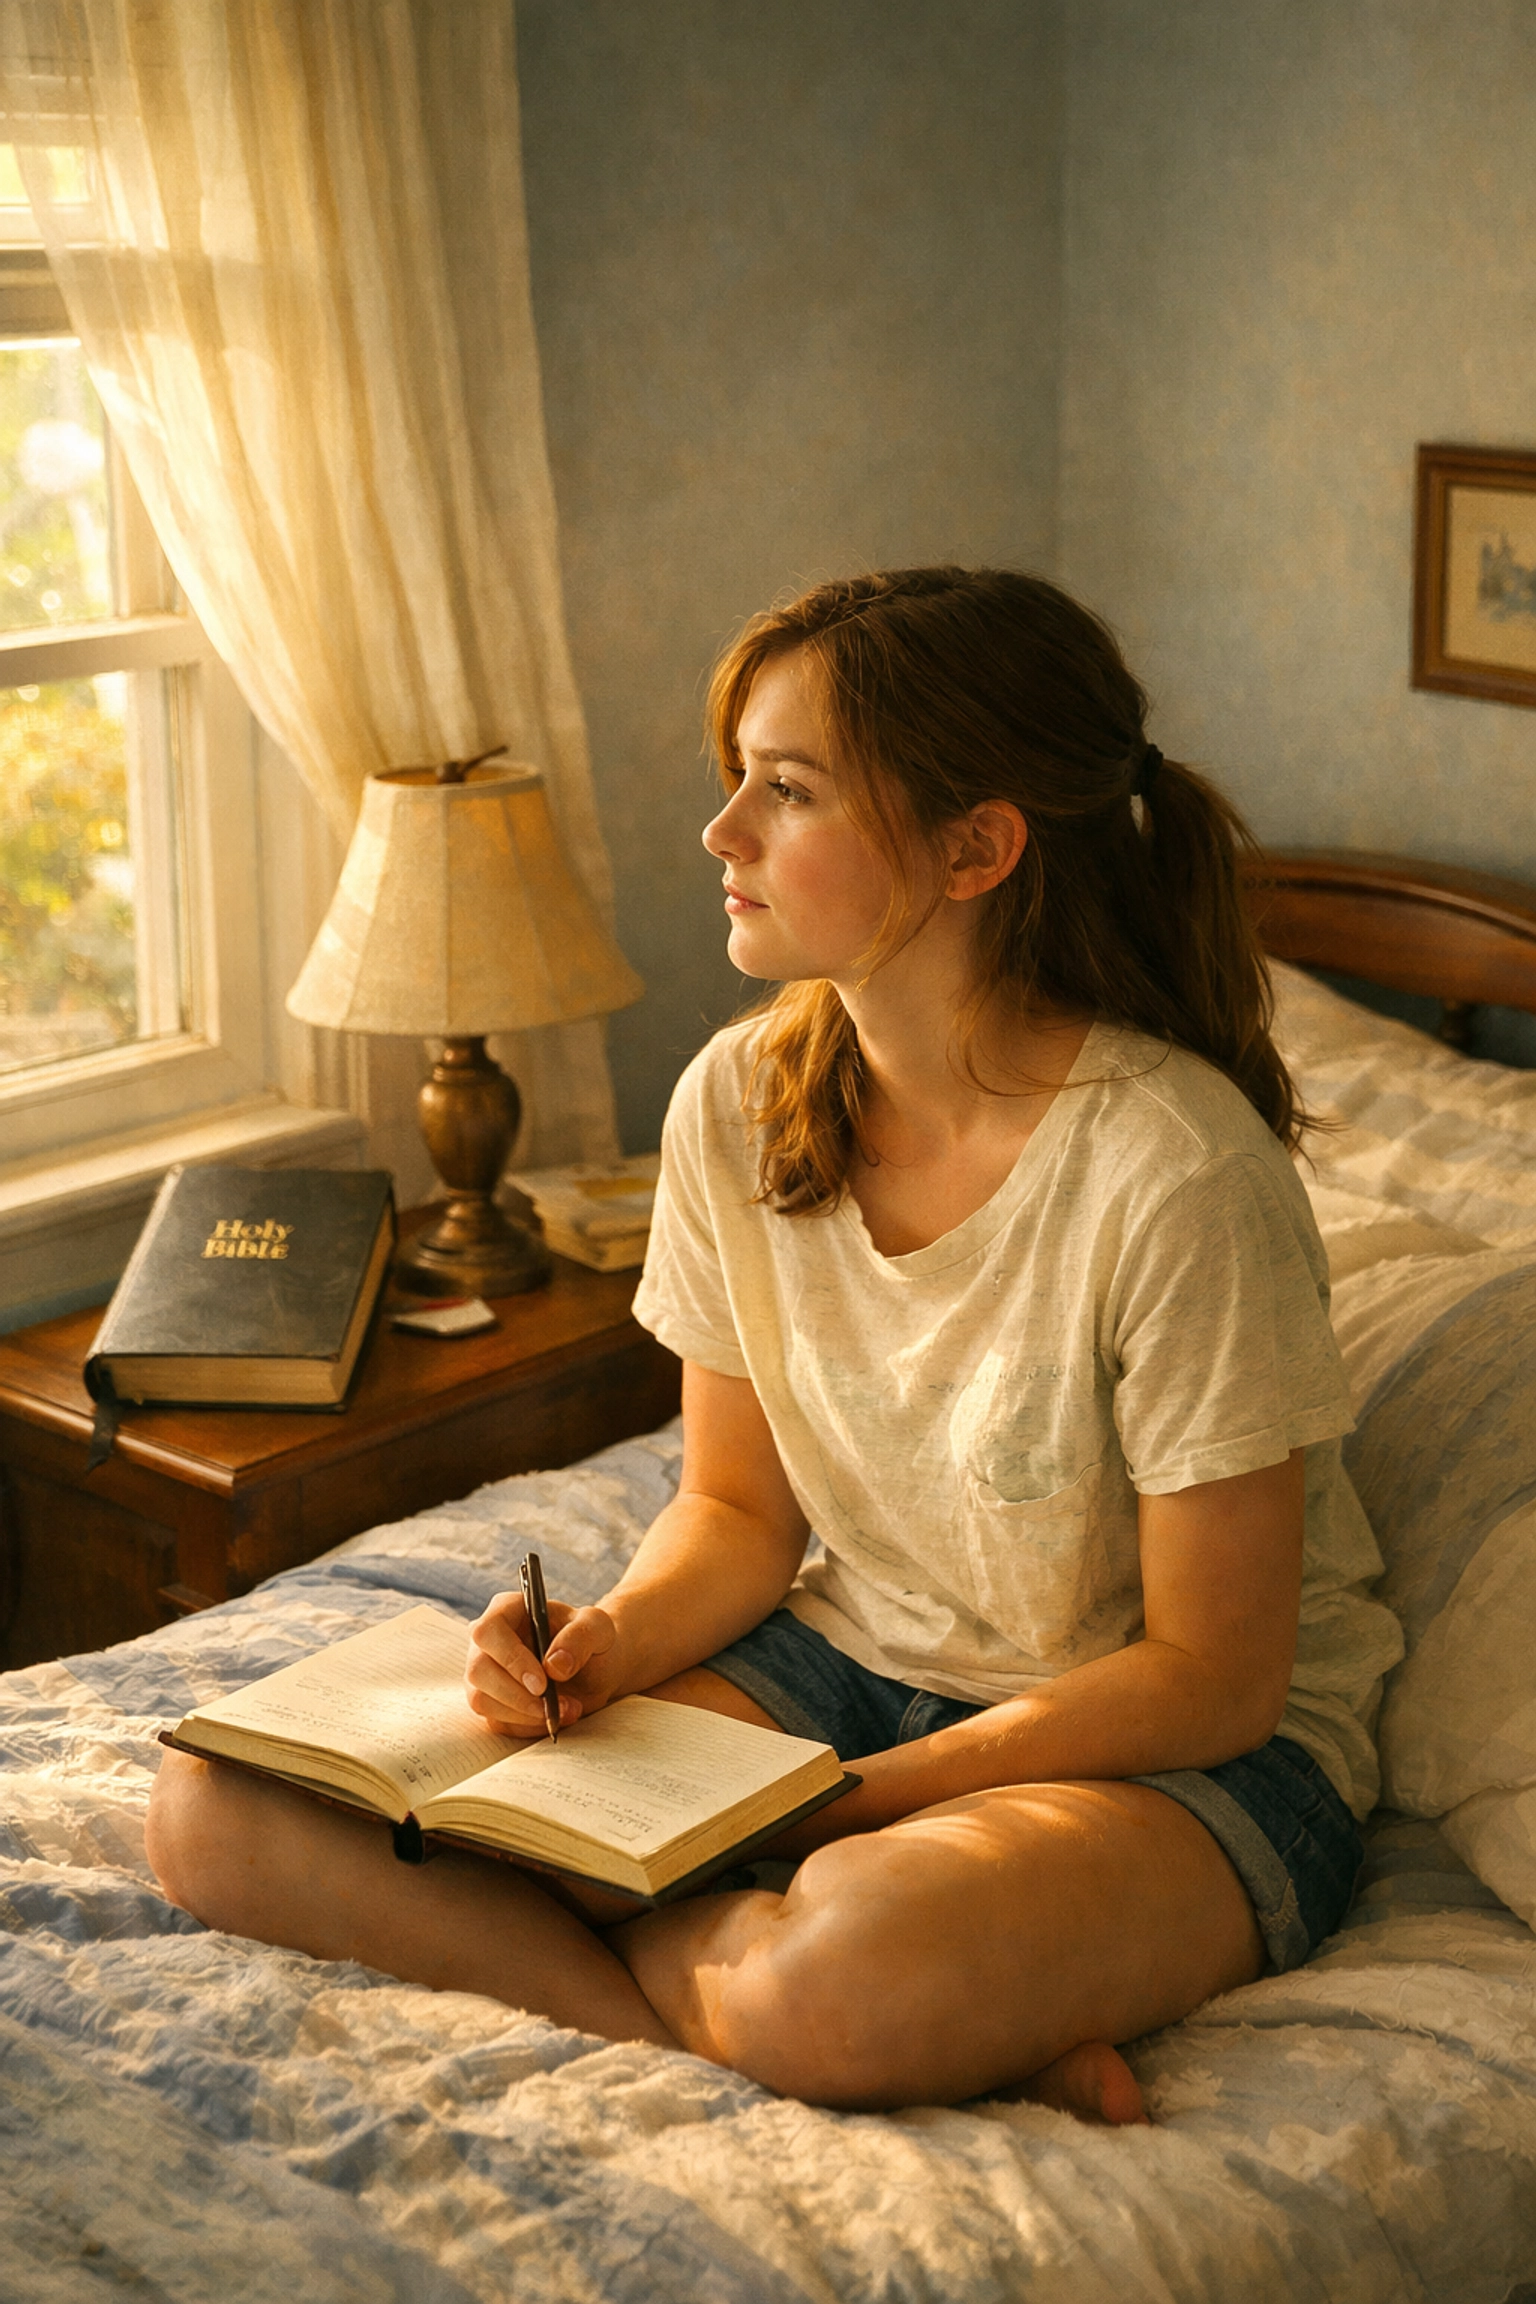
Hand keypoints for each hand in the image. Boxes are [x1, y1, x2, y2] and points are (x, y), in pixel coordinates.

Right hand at [465, 1589, 621, 1733]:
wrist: (593, 1668)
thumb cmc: (590, 1639)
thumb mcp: (598, 1628)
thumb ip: (580, 1637)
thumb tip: (554, 1665)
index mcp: (506, 1610)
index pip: (488, 1632)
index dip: (510, 1659)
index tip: (541, 1684)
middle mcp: (487, 1642)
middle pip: (479, 1671)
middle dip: (518, 1696)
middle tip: (556, 1705)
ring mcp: (484, 1673)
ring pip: (482, 1700)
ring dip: (525, 1714)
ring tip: (567, 1710)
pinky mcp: (491, 1702)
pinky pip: (497, 1721)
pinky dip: (529, 1725)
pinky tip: (556, 1716)